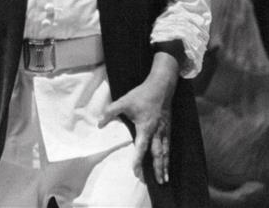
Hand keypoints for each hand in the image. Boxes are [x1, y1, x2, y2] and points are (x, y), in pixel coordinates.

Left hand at [98, 52, 178, 184]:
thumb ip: (110, 112)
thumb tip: (99, 124)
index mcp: (145, 127)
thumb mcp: (124, 101)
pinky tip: (167, 162)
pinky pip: (168, 145)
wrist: (161, 86)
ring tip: (164, 179)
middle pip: (158, 154)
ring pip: (165, 152)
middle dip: (157, 169)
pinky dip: (168, 156)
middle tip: (157, 182)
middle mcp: (157, 132)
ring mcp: (164, 130)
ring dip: (164, 166)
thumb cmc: (142, 94)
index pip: (141, 148)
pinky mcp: (168, 127)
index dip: (138, 161)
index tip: (136, 171)